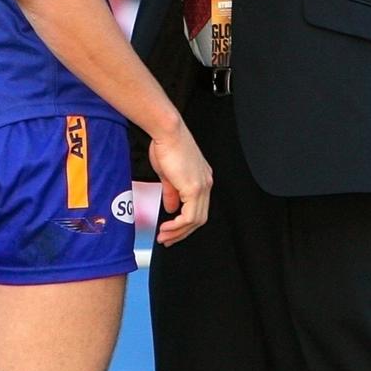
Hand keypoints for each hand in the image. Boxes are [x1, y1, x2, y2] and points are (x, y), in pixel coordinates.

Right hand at [148, 121, 212, 245]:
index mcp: (202, 178)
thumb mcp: (167, 174)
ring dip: (178, 232)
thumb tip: (170, 209)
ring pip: (196, 220)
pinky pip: (190, 216)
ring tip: (164, 236)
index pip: (198, 208)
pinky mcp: (195, 188)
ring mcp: (202, 186)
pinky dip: (178, 225)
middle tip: (167, 240)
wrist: (167, 131)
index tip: (170, 231)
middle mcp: (206, 183)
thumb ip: (171, 193)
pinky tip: (167, 227)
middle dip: (182, 233)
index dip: (184, 224)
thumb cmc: (166, 145)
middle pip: (199, 218)